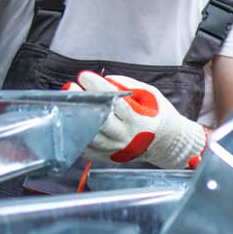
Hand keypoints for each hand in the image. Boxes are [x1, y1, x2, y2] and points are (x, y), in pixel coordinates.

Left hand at [67, 71, 206, 169]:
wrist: (166, 143)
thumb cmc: (157, 115)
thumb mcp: (150, 95)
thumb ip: (130, 86)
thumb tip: (106, 80)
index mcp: (139, 120)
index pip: (115, 102)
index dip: (99, 88)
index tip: (85, 76)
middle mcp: (126, 136)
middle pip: (100, 120)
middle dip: (84, 102)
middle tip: (71, 87)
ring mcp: (115, 149)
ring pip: (90, 136)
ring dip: (75, 119)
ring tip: (66, 103)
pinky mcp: (107, 157)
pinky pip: (86, 148)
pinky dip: (75, 135)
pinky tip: (68, 121)